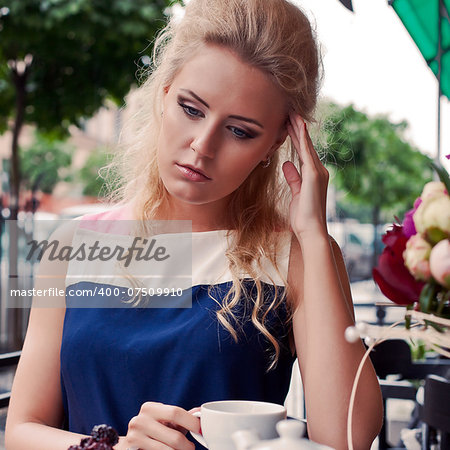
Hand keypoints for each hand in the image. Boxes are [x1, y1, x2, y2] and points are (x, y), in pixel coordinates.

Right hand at [118, 402, 199, 449]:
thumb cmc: (154, 430)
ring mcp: (134, 437)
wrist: (130, 444)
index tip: (200, 430)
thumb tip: (200, 413)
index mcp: (149, 408)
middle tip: (191, 448)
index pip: (175, 413)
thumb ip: (182, 417)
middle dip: (187, 446)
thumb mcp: (167, 421)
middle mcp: (139, 420)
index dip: (191, 422)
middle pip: (174, 437)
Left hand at [282, 113, 328, 238]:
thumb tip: (286, 164)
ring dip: (298, 129)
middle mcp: (318, 171)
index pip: (302, 152)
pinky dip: (303, 138)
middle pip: (305, 145)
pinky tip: (298, 126)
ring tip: (292, 113)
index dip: (295, 138)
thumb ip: (293, 178)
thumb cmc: (303, 217)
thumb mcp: (295, 194)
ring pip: (306, 145)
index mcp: (313, 176)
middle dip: (297, 129)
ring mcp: (317, 172)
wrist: (311, 230)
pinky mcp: (313, 175)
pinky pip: (306, 152)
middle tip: (289, 112)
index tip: (288, 124)